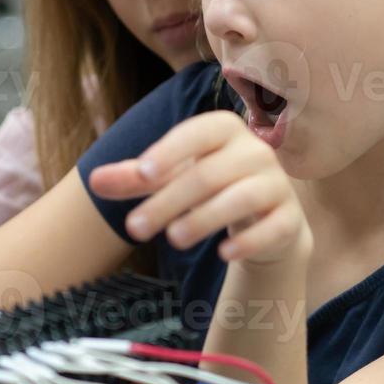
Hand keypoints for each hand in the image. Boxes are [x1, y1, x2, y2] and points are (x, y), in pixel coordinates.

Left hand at [87, 111, 311, 266]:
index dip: (170, 151)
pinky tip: (224, 254)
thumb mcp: (170, 178)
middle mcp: (255, 152)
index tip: (142, 174)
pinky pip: (273, 227)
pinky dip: (248, 241)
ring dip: (204, 219)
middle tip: (134, 228)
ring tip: (173, 239)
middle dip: (168, 201)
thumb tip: (93, 180)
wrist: (265, 216)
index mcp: (224, 129)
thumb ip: (135, 178)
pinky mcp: (290, 218)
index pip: (196, 133)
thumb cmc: (209, 186)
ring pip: (241, 198)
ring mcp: (277, 184)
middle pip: (209, 174)